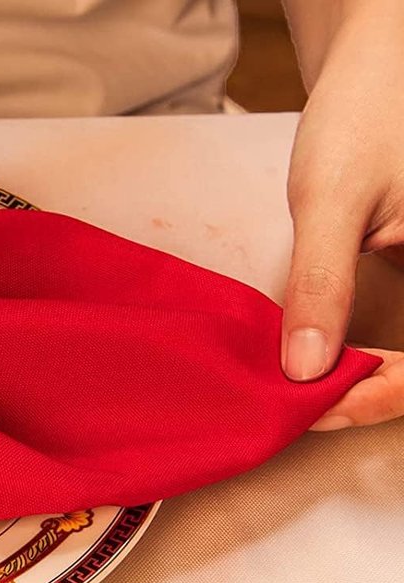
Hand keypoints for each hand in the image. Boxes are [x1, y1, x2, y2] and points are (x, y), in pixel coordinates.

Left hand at [280, 4, 403, 429]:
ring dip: (363, 379)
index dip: (379, 396)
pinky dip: (360, 353)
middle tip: (297, 408)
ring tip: (299, 393)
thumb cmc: (365, 113)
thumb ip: (321, 283)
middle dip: (367, 394)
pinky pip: (402, 331)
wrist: (379, 64)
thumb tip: (305, 371)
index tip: (315, 407)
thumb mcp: (331, 200)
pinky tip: (314, 361)